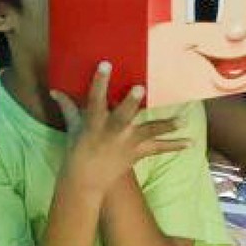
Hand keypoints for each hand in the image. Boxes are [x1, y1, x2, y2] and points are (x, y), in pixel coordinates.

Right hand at [50, 63, 188, 194]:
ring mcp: (127, 143)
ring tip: (183, 119)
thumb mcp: (73, 128)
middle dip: (131, 102)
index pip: (95, 98)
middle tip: (140, 88)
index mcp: (94, 123)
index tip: (105, 65)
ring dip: (166, 126)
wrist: (85, 180)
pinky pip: (158, 148)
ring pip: (148, 131)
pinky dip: (175, 146)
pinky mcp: (137, 153)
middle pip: (123, 115)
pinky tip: (191, 142)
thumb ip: (68, 107)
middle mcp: (112, 132)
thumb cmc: (77, 151)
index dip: (100, 81)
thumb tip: (55, 91)